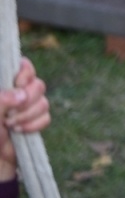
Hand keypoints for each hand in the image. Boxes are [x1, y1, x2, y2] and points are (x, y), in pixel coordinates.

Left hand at [0, 57, 49, 182]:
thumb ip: (1, 101)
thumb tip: (21, 93)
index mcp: (5, 87)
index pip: (22, 66)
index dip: (25, 74)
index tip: (18, 85)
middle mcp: (16, 93)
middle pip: (37, 84)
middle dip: (27, 102)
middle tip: (11, 114)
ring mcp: (26, 107)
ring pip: (44, 101)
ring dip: (28, 116)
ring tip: (11, 126)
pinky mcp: (35, 121)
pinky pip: (47, 117)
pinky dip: (35, 125)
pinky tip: (20, 132)